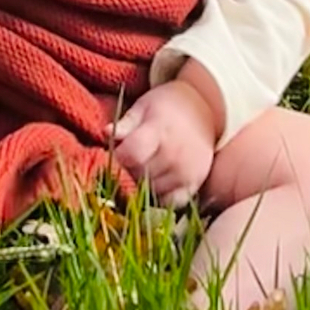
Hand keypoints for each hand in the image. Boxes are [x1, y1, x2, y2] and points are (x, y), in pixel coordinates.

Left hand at [110, 77, 219, 207]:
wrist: (204, 110)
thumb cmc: (167, 106)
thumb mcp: (144, 106)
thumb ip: (126, 123)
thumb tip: (106, 133)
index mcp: (160, 130)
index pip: (132, 154)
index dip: (119, 156)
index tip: (117, 152)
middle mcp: (175, 154)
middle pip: (139, 175)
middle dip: (128, 171)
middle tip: (128, 161)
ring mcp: (187, 172)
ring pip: (151, 191)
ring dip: (141, 185)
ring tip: (142, 168)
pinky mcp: (194, 185)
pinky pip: (170, 203)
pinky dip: (159, 197)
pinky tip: (155, 182)